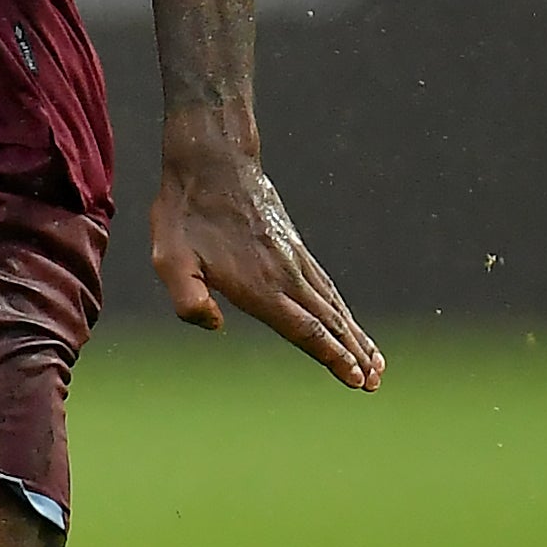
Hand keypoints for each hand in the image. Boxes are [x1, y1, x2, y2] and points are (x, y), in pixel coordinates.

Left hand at [149, 127, 383, 390]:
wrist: (212, 161)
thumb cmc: (185, 214)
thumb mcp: (169, 258)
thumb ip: (188, 297)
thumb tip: (215, 325)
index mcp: (260, 285)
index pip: (305, 329)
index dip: (332, 356)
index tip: (356, 380)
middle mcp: (286, 275)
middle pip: (328, 323)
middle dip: (353, 355)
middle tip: (375, 385)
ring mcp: (294, 259)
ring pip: (333, 305)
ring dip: (355, 335)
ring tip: (377, 363)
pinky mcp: (294, 247)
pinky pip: (326, 286)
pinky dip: (342, 309)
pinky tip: (347, 320)